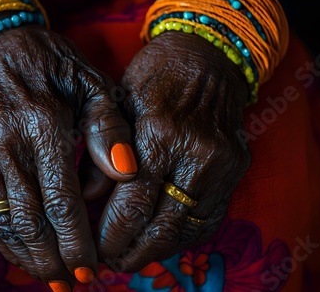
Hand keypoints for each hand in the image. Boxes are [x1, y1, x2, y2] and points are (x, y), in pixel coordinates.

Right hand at [0, 26, 136, 286]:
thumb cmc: (54, 67)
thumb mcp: (92, 84)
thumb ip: (110, 128)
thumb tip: (127, 172)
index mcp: (42, 124)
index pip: (61, 199)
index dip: (75, 240)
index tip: (90, 269)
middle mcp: (5, 142)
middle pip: (28, 219)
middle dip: (51, 259)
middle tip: (72, 284)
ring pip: (0, 220)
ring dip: (24, 256)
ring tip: (49, 278)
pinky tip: (19, 253)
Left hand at [96, 31, 250, 271]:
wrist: (208, 57)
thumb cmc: (155, 76)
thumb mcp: (116, 104)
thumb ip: (98, 153)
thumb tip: (82, 201)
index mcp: (160, 133)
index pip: (132, 202)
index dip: (110, 235)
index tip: (93, 249)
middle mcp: (196, 154)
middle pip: (162, 226)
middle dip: (132, 252)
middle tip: (109, 262)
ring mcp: (222, 165)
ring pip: (187, 229)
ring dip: (156, 250)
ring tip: (131, 257)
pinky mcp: (237, 170)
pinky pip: (209, 219)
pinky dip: (182, 237)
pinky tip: (160, 240)